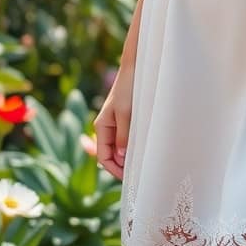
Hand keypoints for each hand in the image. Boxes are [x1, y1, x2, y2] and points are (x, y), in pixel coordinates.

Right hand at [93, 64, 134, 179]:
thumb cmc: (130, 88)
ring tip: (143, 165)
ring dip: (128, 157)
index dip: (114, 170)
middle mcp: (107, 126)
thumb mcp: (126, 113)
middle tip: (139, 174)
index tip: (129, 178)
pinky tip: (144, 149)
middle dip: (122, 166)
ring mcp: (116, 123)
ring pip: (119, 148)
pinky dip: (133, 146)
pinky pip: (127, 138)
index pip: (103, 157)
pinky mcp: (126, 118)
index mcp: (102, 126)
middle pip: (111, 154)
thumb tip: (121, 156)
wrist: (137, 67)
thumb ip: (123, 135)